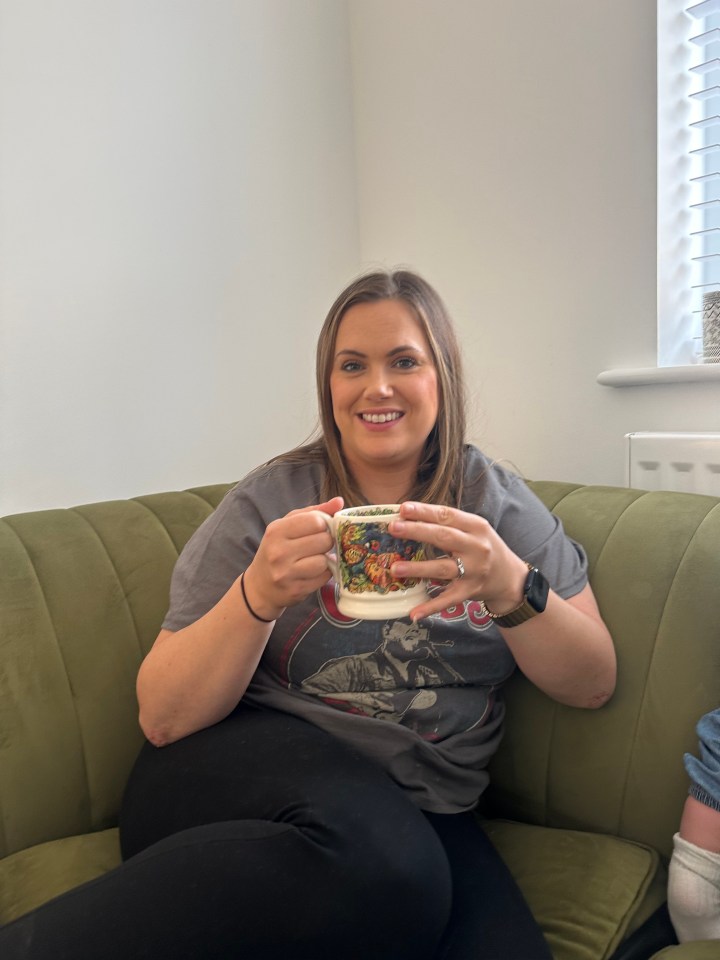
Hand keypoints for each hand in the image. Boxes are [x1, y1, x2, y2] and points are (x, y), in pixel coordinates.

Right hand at [242, 496, 342, 619]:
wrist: (259, 585)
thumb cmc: (277, 549)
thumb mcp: (288, 526)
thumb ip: (314, 512)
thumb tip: (339, 501)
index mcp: (277, 530)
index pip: (316, 521)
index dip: (323, 525)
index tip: (320, 530)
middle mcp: (279, 552)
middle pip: (323, 540)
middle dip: (326, 542)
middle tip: (318, 546)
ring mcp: (286, 573)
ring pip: (324, 561)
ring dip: (324, 560)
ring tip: (315, 559)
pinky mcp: (296, 590)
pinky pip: (323, 578)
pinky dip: (323, 574)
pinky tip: (313, 572)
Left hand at [388, 501, 529, 620]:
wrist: (510, 578)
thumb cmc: (486, 548)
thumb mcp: (475, 530)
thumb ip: (449, 524)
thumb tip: (410, 517)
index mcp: (476, 526)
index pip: (447, 515)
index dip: (425, 511)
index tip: (403, 508)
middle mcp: (477, 547)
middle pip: (443, 537)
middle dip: (417, 531)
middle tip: (394, 528)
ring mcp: (474, 571)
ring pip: (443, 568)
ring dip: (418, 568)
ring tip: (395, 568)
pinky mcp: (469, 591)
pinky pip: (448, 599)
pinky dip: (431, 607)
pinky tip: (414, 613)